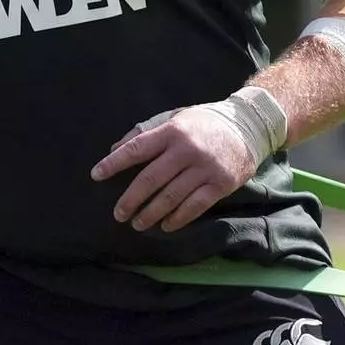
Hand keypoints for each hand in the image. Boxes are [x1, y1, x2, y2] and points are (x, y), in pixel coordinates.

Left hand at [90, 105, 257, 232]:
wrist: (248, 126)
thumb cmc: (204, 124)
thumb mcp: (175, 119)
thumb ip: (146, 133)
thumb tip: (115, 149)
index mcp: (171, 131)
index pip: (136, 149)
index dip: (114, 163)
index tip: (96, 175)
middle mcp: (186, 150)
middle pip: (150, 179)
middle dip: (131, 200)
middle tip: (118, 214)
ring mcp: (204, 168)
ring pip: (170, 197)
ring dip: (151, 214)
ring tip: (138, 223)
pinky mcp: (220, 184)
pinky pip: (194, 206)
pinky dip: (177, 219)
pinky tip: (166, 225)